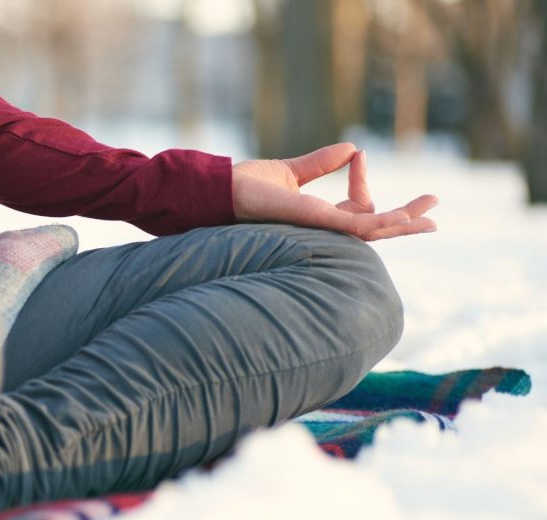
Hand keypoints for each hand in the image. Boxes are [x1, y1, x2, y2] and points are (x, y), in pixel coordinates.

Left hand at [232, 143, 437, 240]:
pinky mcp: (315, 222)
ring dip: (403, 226)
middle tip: (435, 211)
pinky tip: (402, 218)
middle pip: (374, 228)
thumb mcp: (292, 173)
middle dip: (406, 220)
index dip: (363, 181)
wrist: (224, 191)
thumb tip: (352, 147)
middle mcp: (322, 228)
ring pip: (371, 232)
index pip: (358, 206)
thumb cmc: (248, 187)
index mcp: (319, 217)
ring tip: (431, 219)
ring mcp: (320, 228)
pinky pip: (354, 226)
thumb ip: (321, 164)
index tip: (358, 155)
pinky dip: (379, 222)